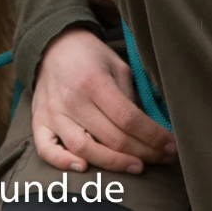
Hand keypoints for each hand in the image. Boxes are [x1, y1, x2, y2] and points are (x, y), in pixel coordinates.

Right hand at [32, 28, 176, 173]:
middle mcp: (73, 99)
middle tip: (163, 158)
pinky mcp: (39, 121)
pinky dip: (62, 162)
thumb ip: (130, 97)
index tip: (171, 146)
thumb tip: (148, 130)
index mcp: (95, 81)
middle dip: (144, 152)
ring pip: (84, 148)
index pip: (128, 119)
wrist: (53, 44)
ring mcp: (54, 112)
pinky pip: (46, 149)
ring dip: (114, 163)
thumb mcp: (117, 66)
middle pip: (112, 138)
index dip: (153, 137)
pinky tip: (84, 167)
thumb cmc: (90, 56)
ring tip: (137, 166)